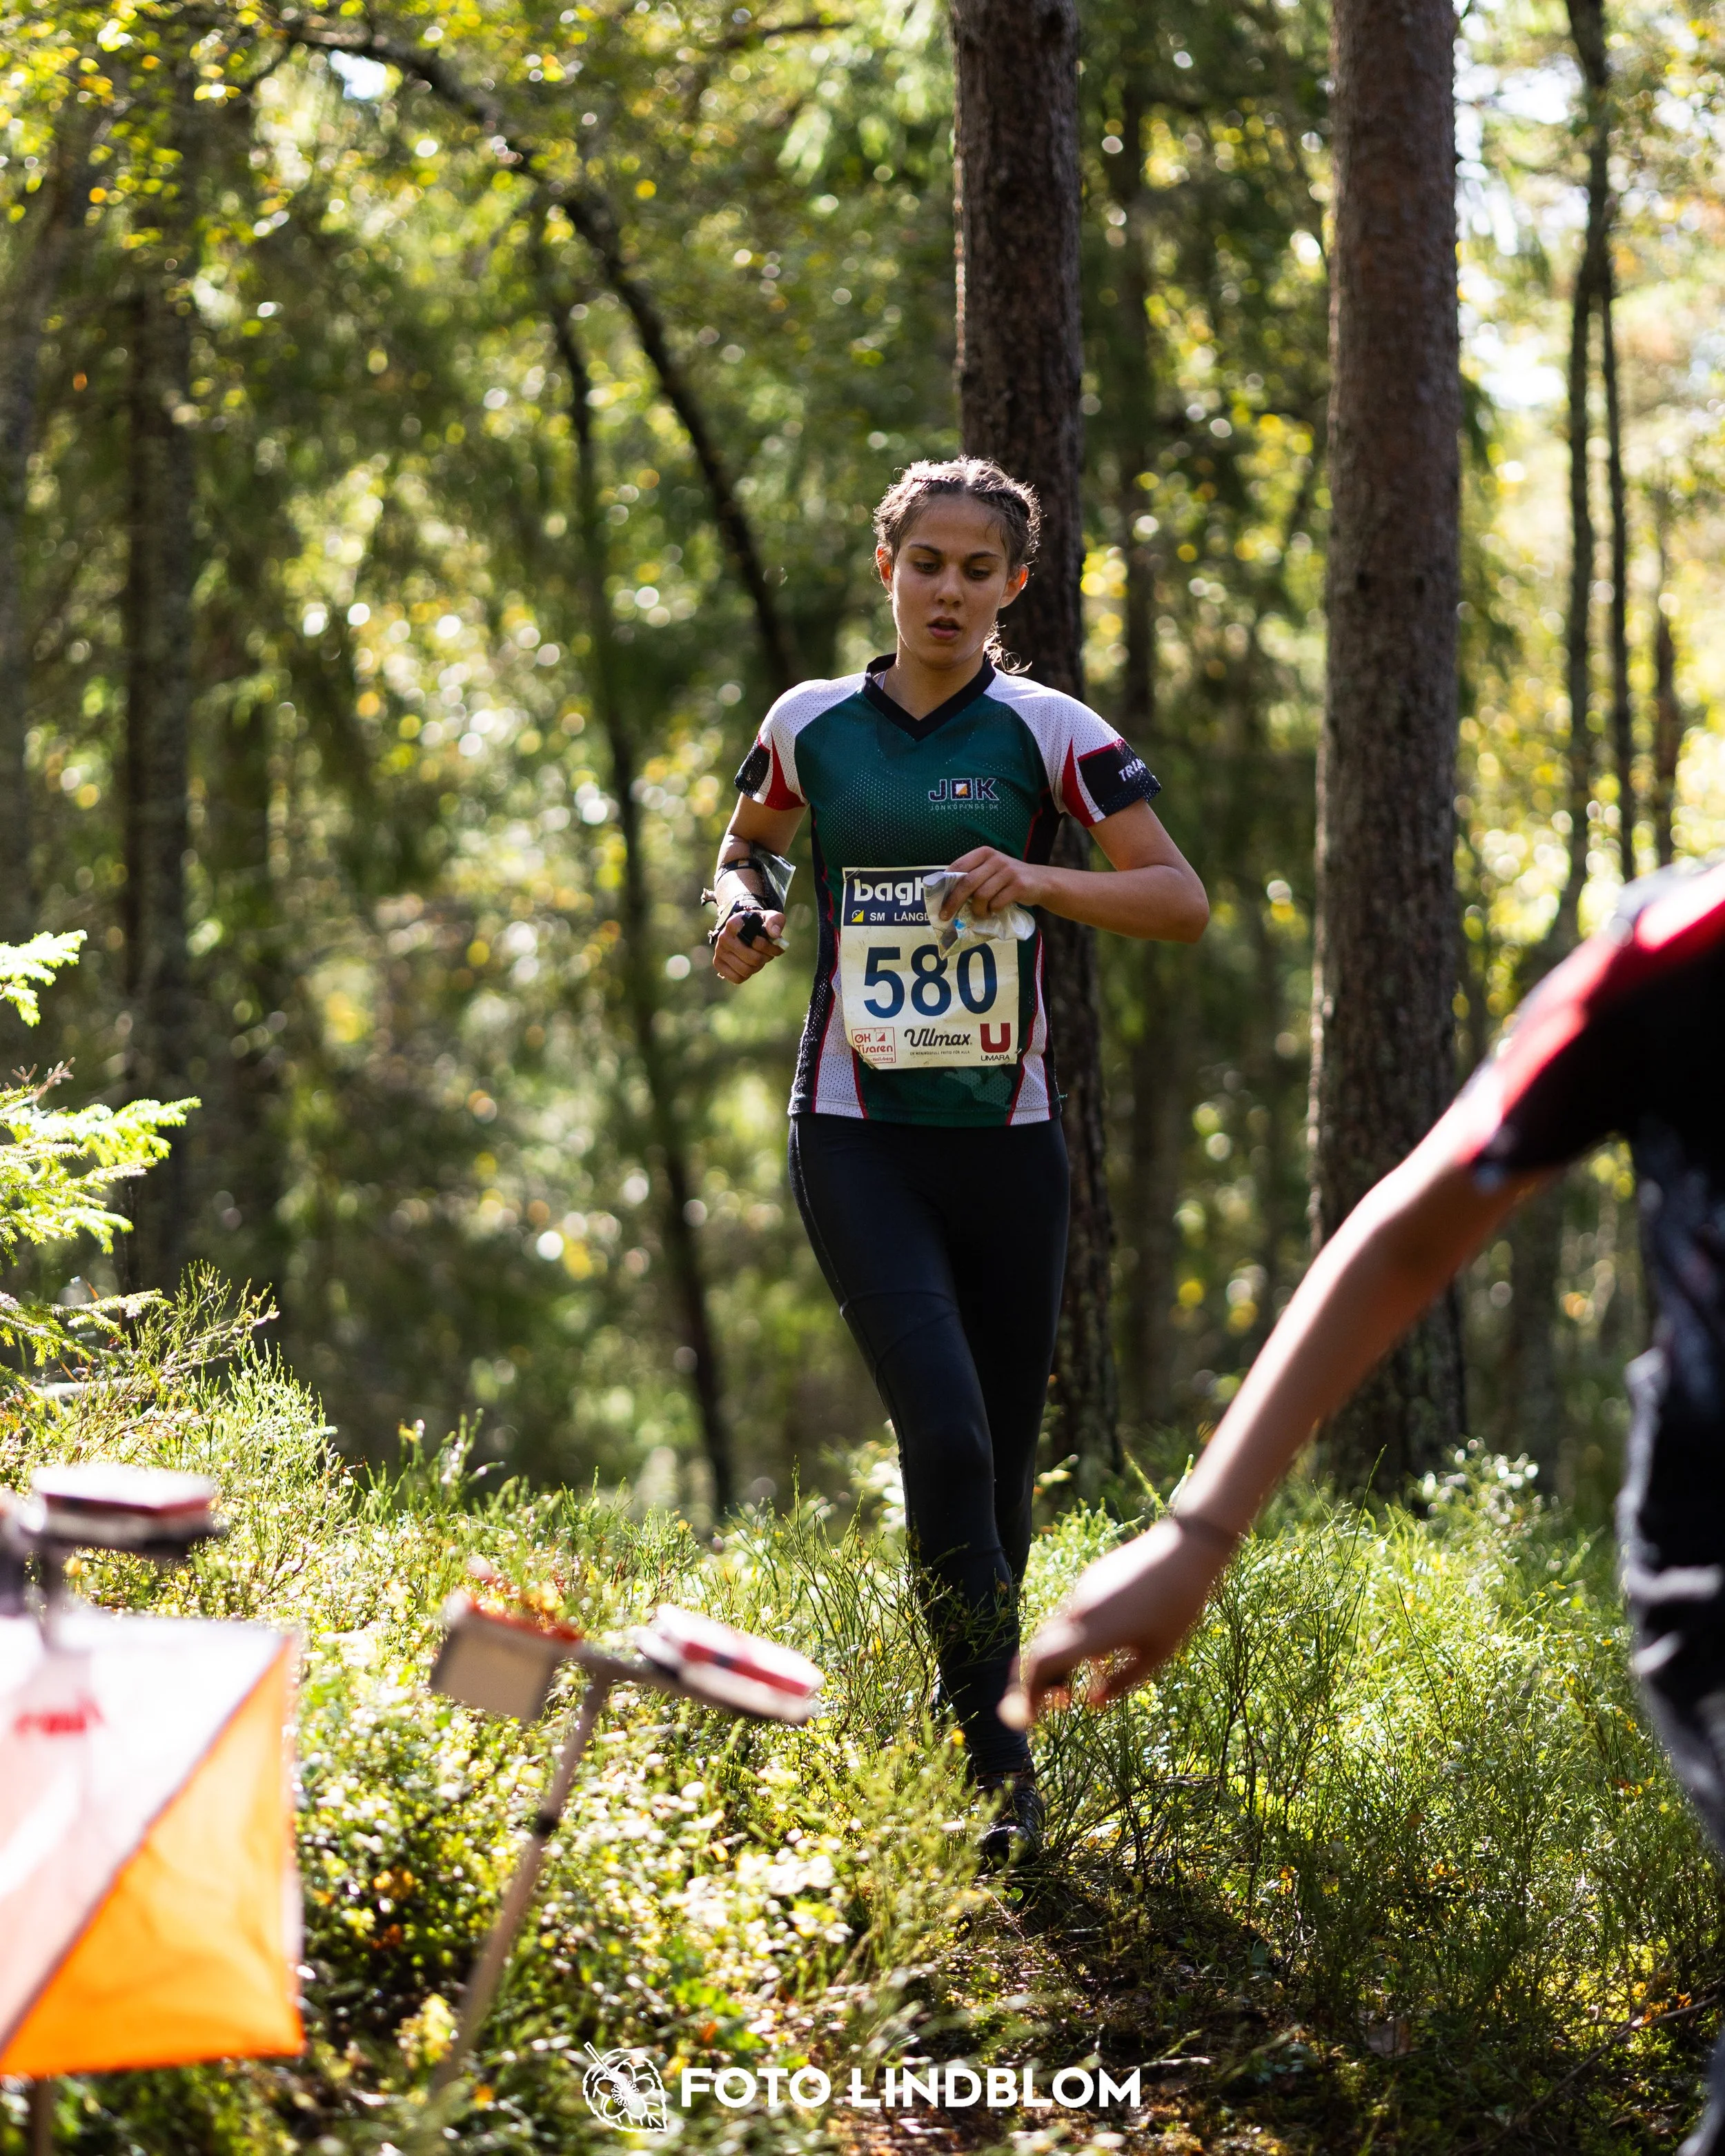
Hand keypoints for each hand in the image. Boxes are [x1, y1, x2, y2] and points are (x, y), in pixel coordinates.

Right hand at [711, 908, 786, 983]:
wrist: (742, 928)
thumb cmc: (757, 924)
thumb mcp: (768, 917)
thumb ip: (775, 921)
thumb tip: (775, 934)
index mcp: (735, 924)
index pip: (758, 943)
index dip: (769, 947)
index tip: (774, 942)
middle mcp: (723, 937)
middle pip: (753, 959)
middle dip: (765, 958)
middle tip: (769, 953)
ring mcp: (719, 951)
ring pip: (746, 971)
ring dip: (757, 967)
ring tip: (759, 958)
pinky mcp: (718, 963)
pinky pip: (737, 978)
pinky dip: (747, 975)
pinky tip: (749, 965)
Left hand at [942, 847, 1046, 919]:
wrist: (1041, 881)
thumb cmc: (1008, 879)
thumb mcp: (990, 870)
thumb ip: (972, 876)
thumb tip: (946, 895)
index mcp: (984, 852)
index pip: (959, 865)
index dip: (945, 883)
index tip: (938, 899)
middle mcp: (995, 859)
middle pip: (967, 882)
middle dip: (954, 901)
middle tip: (946, 916)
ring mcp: (1008, 872)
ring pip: (981, 895)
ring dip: (977, 910)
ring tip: (981, 913)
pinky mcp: (1019, 885)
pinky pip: (997, 903)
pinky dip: (992, 911)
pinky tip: (994, 911)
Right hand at [1000, 1518, 1230, 1726]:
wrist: (1183, 1551)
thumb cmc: (1178, 1608)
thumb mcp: (1156, 1654)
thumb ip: (1122, 1682)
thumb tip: (1092, 1702)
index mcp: (1094, 1633)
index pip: (1042, 1664)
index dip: (1028, 1692)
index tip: (1028, 1717)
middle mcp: (1079, 1611)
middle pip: (1038, 1649)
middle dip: (1036, 1681)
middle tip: (1054, 1705)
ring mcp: (1082, 1592)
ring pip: (1054, 1632)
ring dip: (1055, 1662)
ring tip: (1072, 1688)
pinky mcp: (1090, 1579)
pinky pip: (1069, 1615)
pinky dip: (1069, 1640)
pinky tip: (1095, 1655)